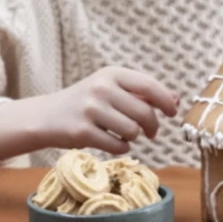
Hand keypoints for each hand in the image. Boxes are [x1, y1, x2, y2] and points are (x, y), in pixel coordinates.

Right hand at [0, 66, 178, 158]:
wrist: (46, 116)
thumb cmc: (85, 103)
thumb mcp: (110, 89)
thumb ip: (141, 93)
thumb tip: (176, 99)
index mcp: (111, 74)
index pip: (150, 85)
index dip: (166, 101)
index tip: (172, 112)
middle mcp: (101, 88)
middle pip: (145, 112)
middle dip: (152, 126)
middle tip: (150, 133)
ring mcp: (90, 110)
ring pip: (133, 131)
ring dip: (133, 137)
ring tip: (122, 134)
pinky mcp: (82, 132)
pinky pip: (118, 145)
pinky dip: (121, 148)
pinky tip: (111, 142)